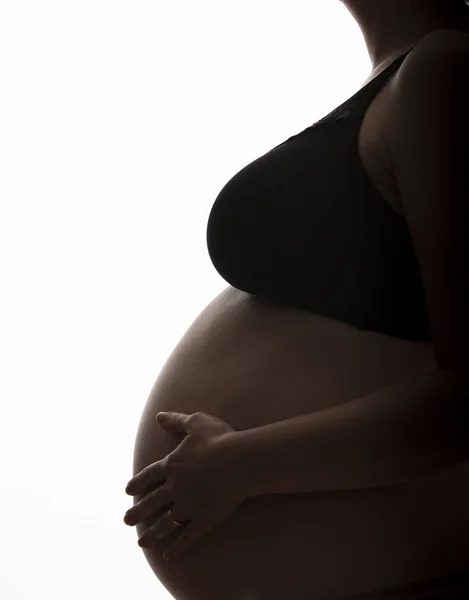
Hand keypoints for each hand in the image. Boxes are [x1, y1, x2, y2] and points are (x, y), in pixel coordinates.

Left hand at [124, 411, 243, 560]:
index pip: (149, 476)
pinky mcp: (204, 519)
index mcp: (172, 466)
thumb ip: (177, 421)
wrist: (238, 462)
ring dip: (152, 534)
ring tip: (141, 543)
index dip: (138, 483)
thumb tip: (159, 416)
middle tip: (126, 521)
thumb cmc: (219, 439)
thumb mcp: (195, 423)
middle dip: (138, 512)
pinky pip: (187, 537)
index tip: (128, 491)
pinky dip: (177, 547)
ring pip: (165, 523)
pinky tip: (168, 555)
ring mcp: (189, 506)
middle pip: (152, 502)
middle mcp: (175, 488)